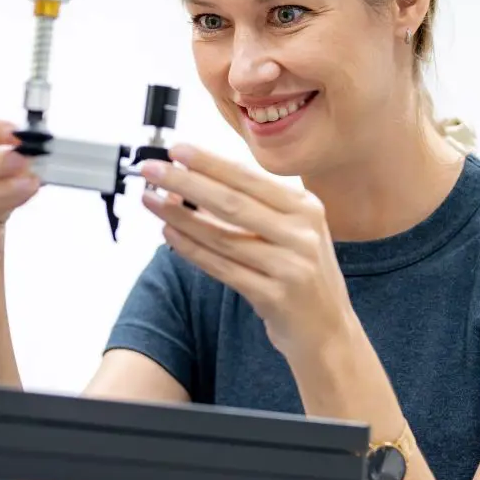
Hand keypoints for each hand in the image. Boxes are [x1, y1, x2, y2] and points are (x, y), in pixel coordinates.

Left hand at [139, 145, 356, 361]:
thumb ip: (248, 207)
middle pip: (232, 202)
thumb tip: (188, 184)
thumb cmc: (301, 273)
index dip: (209, 162)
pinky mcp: (275, 297)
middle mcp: (302, 233)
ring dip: (181, 217)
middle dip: (186, 182)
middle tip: (151, 169)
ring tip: (151, 200)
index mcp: (305, 206)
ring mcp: (291, 266)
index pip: (248, 177)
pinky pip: (223, 268)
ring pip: (222, 237)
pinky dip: (192, 250)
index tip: (176, 149)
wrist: (329, 330)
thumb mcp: (289, 231)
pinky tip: (170, 235)